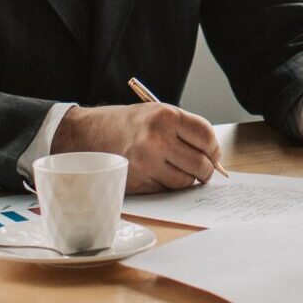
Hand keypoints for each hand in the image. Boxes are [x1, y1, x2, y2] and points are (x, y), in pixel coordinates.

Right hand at [55, 102, 220, 193]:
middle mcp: (157, 139)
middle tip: (202, 168)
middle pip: (200, 163)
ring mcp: (146, 163)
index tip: (213, 153)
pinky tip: (158, 173)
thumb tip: (213, 155)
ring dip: (188, 179)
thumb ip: (185, 129)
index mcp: (165, 116)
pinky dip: (168, 184)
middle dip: (206, 169)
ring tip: (178, 169)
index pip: (206, 136)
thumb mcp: (156, 113)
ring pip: (185, 181)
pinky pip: (167, 189)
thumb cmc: (126, 123)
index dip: (214, 148)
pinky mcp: (138, 182)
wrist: (87, 134)